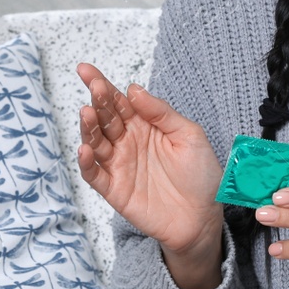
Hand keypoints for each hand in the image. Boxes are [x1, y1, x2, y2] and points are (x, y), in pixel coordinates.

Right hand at [75, 61, 223, 255]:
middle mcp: (127, 142)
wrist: (204, 218)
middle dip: (97, 101)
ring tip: (87, 113)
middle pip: (105, 118)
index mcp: (144, 125)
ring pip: (95, 143)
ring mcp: (119, 165)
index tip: (86, 70)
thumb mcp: (189, 135)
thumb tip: (134, 89)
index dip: (102, 85)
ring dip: (88, 128)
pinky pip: (94, 175)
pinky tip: (84, 149)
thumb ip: (161, 113)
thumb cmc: (200, 175)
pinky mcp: (115, 190)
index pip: (118, 101)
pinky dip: (85, 163)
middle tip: (93, 87)